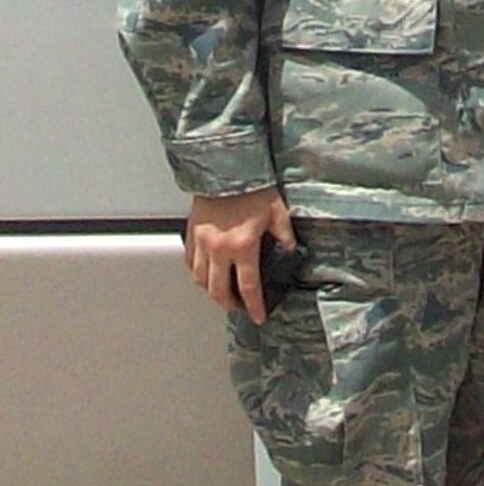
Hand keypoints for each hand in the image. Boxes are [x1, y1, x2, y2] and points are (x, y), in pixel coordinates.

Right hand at [185, 188, 295, 326]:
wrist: (226, 168)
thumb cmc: (252, 188)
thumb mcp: (278, 213)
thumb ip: (285, 236)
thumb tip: (291, 251)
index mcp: (242, 246)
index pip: (249, 288)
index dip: (255, 307)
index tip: (259, 317)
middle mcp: (219, 249)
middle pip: (219, 291)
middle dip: (230, 304)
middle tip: (239, 307)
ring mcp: (202, 243)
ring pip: (200, 280)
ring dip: (211, 291)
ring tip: (222, 293)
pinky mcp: (191, 234)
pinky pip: (190, 262)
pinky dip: (197, 273)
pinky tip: (205, 274)